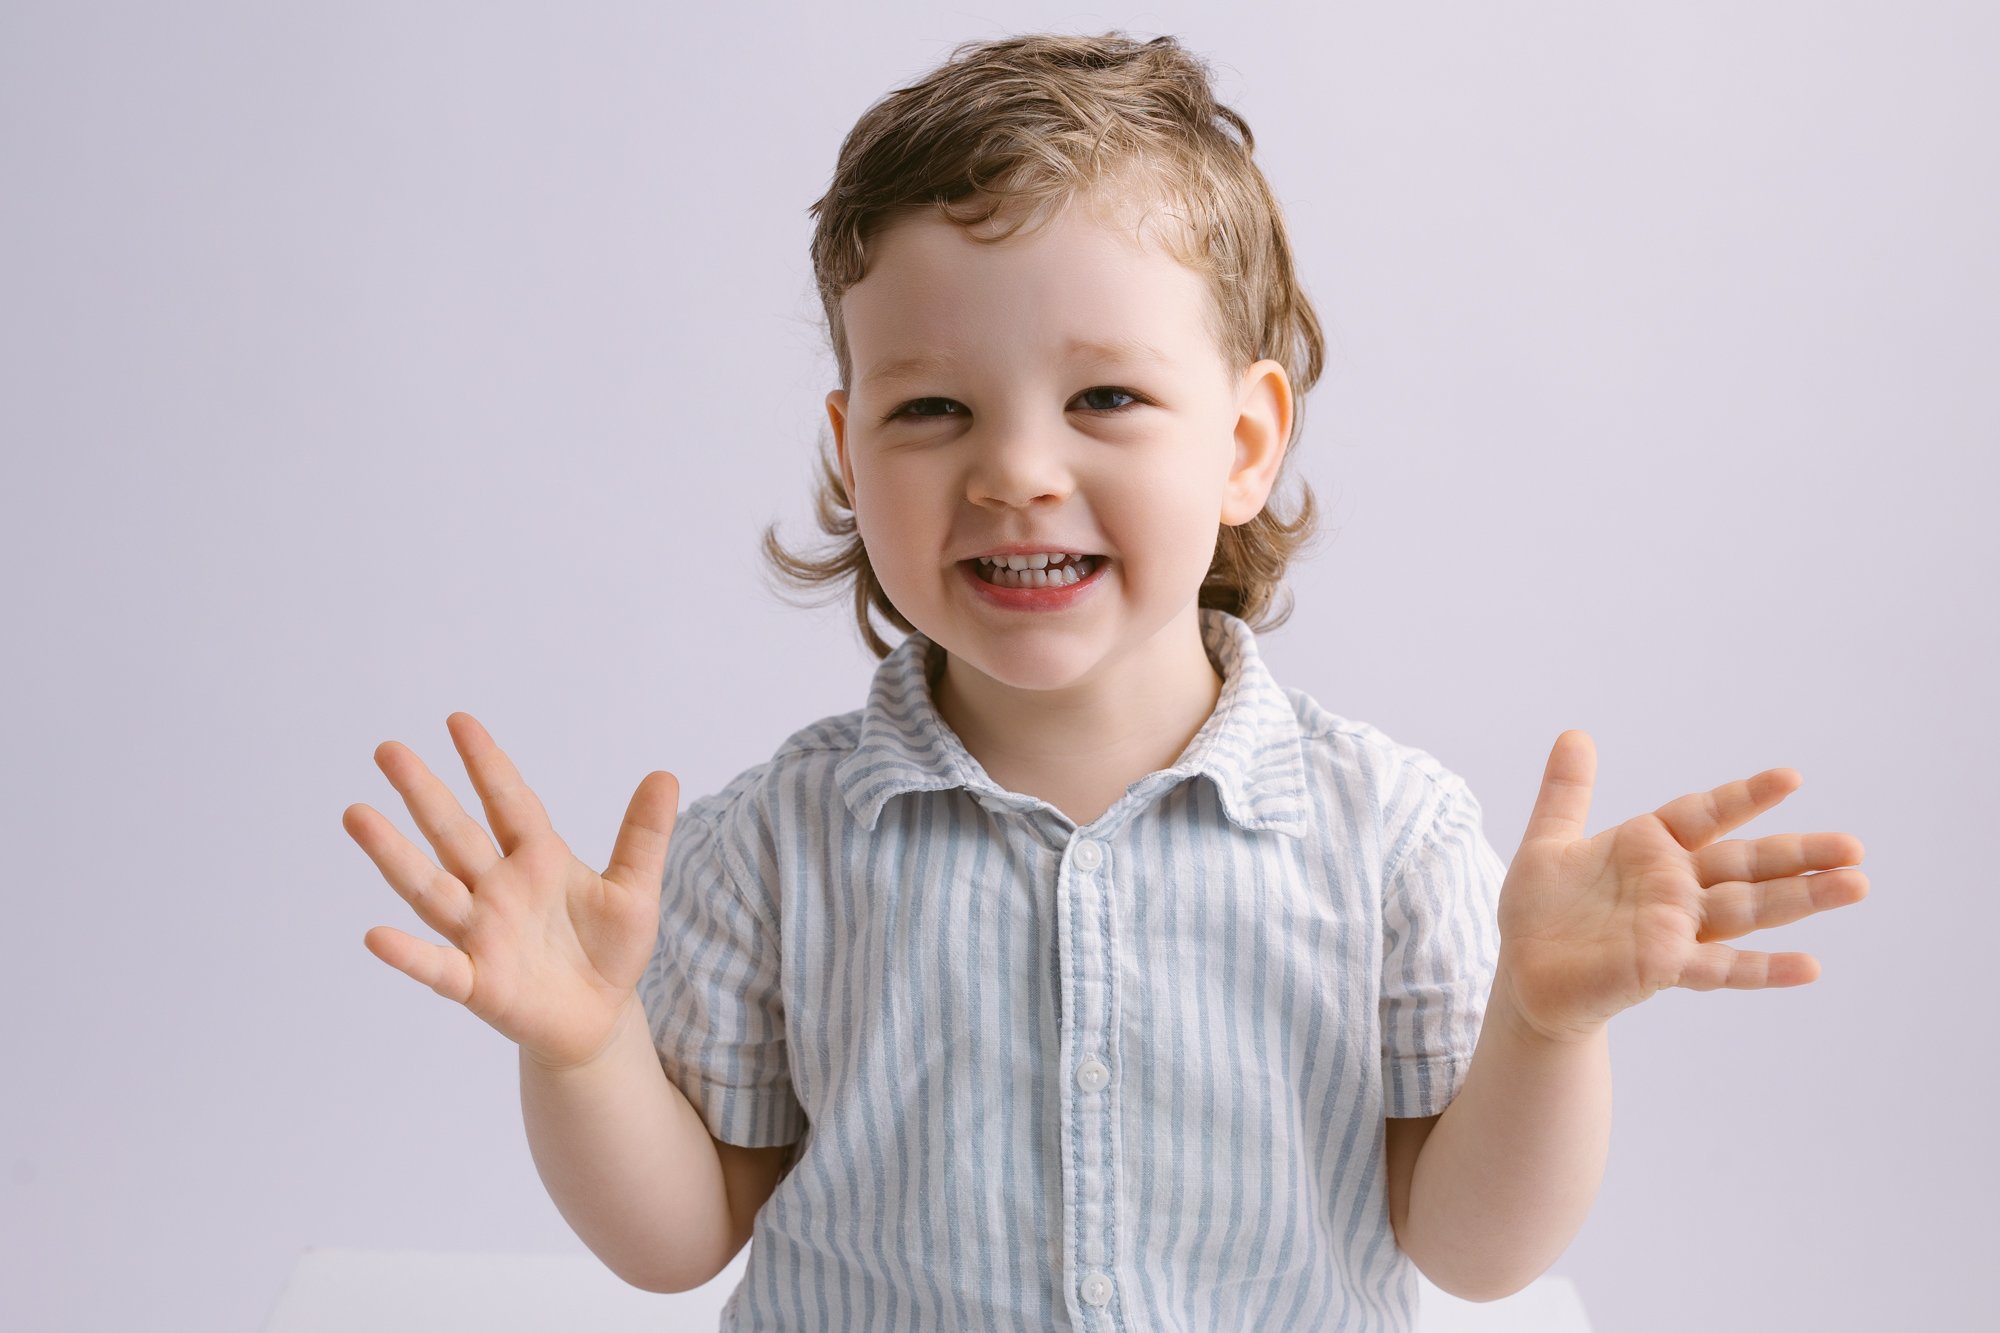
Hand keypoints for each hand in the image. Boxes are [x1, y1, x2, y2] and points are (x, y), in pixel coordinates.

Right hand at [344, 711, 679, 1070]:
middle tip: (388, 750)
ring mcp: (481, 934)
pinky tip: (376, 936)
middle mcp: (497, 890)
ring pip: (431, 888)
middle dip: (423, 793)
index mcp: (537, 860)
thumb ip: (644, 836)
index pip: (508, 802)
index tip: (458, 721)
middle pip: (454, 834)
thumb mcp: (635, 890)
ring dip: (395, 855)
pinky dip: (408, 955)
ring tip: (358, 815)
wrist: (599, 1017)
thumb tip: (665, 775)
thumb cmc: (608, 950)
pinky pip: (438, 966)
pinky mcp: (477, 982)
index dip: (485, 764)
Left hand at [1493, 730, 1868, 1044]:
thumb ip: (1567, 790)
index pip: (1706, 815)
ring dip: (1801, 899)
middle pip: (1745, 864)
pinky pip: (1722, 968)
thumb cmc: (1540, 913)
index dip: (1745, 797)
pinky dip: (1764, 968)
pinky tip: (1810, 966)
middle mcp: (1673, 887)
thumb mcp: (1549, 841)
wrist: (1525, 976)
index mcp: (1650, 848)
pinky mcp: (1664, 967)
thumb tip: (1575, 734)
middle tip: (1855, 846)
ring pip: (1748, 909)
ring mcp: (1674, 928)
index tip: (1790, 778)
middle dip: (1798, 854)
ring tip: (1856, 884)